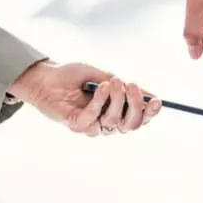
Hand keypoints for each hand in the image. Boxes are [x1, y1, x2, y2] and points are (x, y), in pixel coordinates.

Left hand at [8, 60, 162, 135]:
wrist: (46, 77)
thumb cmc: (75, 76)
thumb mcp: (105, 76)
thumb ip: (124, 86)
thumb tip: (149, 93)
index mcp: (116, 113)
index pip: (140, 120)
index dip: (150, 113)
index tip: (157, 100)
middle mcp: (106, 123)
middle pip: (131, 125)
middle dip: (135, 105)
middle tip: (131, 86)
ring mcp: (92, 126)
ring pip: (114, 121)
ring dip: (117, 100)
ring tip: (113, 81)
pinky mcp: (77, 125)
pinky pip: (93, 117)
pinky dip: (100, 100)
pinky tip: (102, 86)